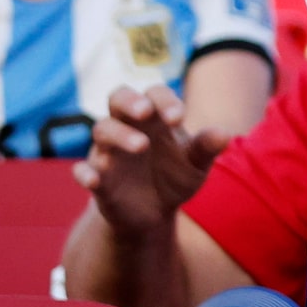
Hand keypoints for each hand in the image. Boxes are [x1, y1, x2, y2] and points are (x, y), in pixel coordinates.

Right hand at [73, 86, 231, 238]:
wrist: (155, 212)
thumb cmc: (176, 177)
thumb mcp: (196, 164)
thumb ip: (206, 148)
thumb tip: (224, 135)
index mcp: (155, 119)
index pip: (154, 94)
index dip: (164, 101)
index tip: (179, 117)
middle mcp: (128, 128)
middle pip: (118, 98)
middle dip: (130, 101)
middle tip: (145, 111)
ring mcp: (109, 151)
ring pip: (102, 130)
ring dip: (119, 135)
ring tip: (141, 146)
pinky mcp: (97, 178)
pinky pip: (82, 170)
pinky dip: (85, 173)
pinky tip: (95, 180)